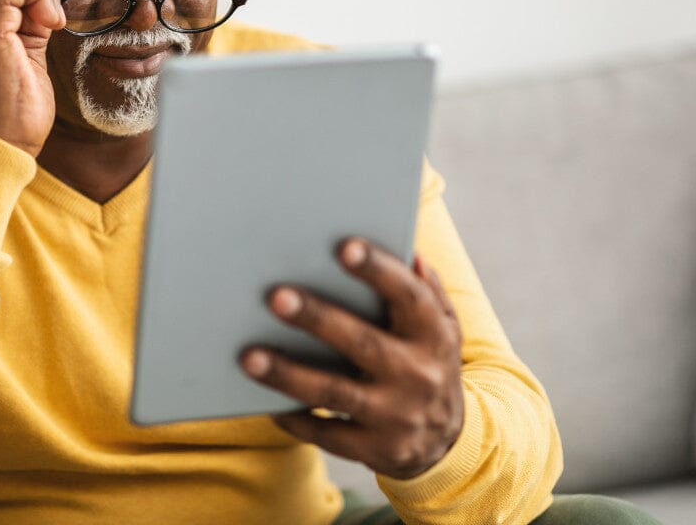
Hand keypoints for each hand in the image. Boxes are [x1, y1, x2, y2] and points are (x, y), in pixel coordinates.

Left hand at [240, 239, 464, 479]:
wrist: (446, 440)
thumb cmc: (429, 362)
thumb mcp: (442, 326)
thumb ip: (426, 289)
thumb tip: (412, 253)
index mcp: (434, 334)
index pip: (408, 296)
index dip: (379, 270)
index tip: (344, 247)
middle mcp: (418, 374)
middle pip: (362, 343)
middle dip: (317, 319)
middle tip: (276, 297)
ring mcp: (396, 415)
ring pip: (336, 392)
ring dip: (289, 375)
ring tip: (249, 357)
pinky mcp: (375, 448)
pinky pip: (326, 433)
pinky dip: (295, 417)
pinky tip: (266, 402)